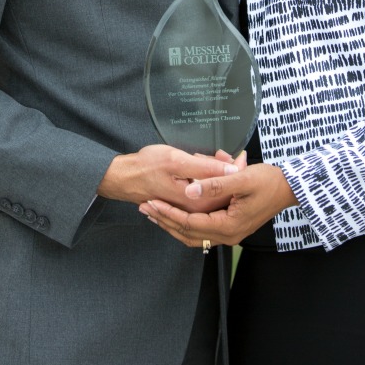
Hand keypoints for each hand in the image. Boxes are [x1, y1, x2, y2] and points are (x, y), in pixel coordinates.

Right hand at [96, 144, 243, 211]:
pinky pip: (203, 193)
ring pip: (214, 191)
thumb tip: (232, 169)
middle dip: (227, 171)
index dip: (237, 170)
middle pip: (223, 192)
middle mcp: (196, 211)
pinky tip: (199, 165)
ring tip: (215, 156)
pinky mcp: (185, 205)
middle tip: (224, 153)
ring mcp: (190, 209)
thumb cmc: (147, 167)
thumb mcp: (177, 161)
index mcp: (199, 203)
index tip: (239, 156)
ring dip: (216, 173)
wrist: (124, 177)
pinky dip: (205, 178)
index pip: (229, 189)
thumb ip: (206, 168)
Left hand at [139, 162, 297, 247]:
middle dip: (164, 220)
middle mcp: (228, 236)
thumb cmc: (268, 181)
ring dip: (172, 224)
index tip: (151, 202)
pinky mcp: (231, 228)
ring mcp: (230, 234)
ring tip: (153, 213)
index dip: (168, 213)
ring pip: (193, 236)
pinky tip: (175, 216)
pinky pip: (202, 232)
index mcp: (228, 226)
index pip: (189, 222)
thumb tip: (189, 189)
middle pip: (188, 233)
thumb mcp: (241, 178)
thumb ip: (214, 184)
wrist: (289, 188)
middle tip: (144, 207)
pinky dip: (185, 225)